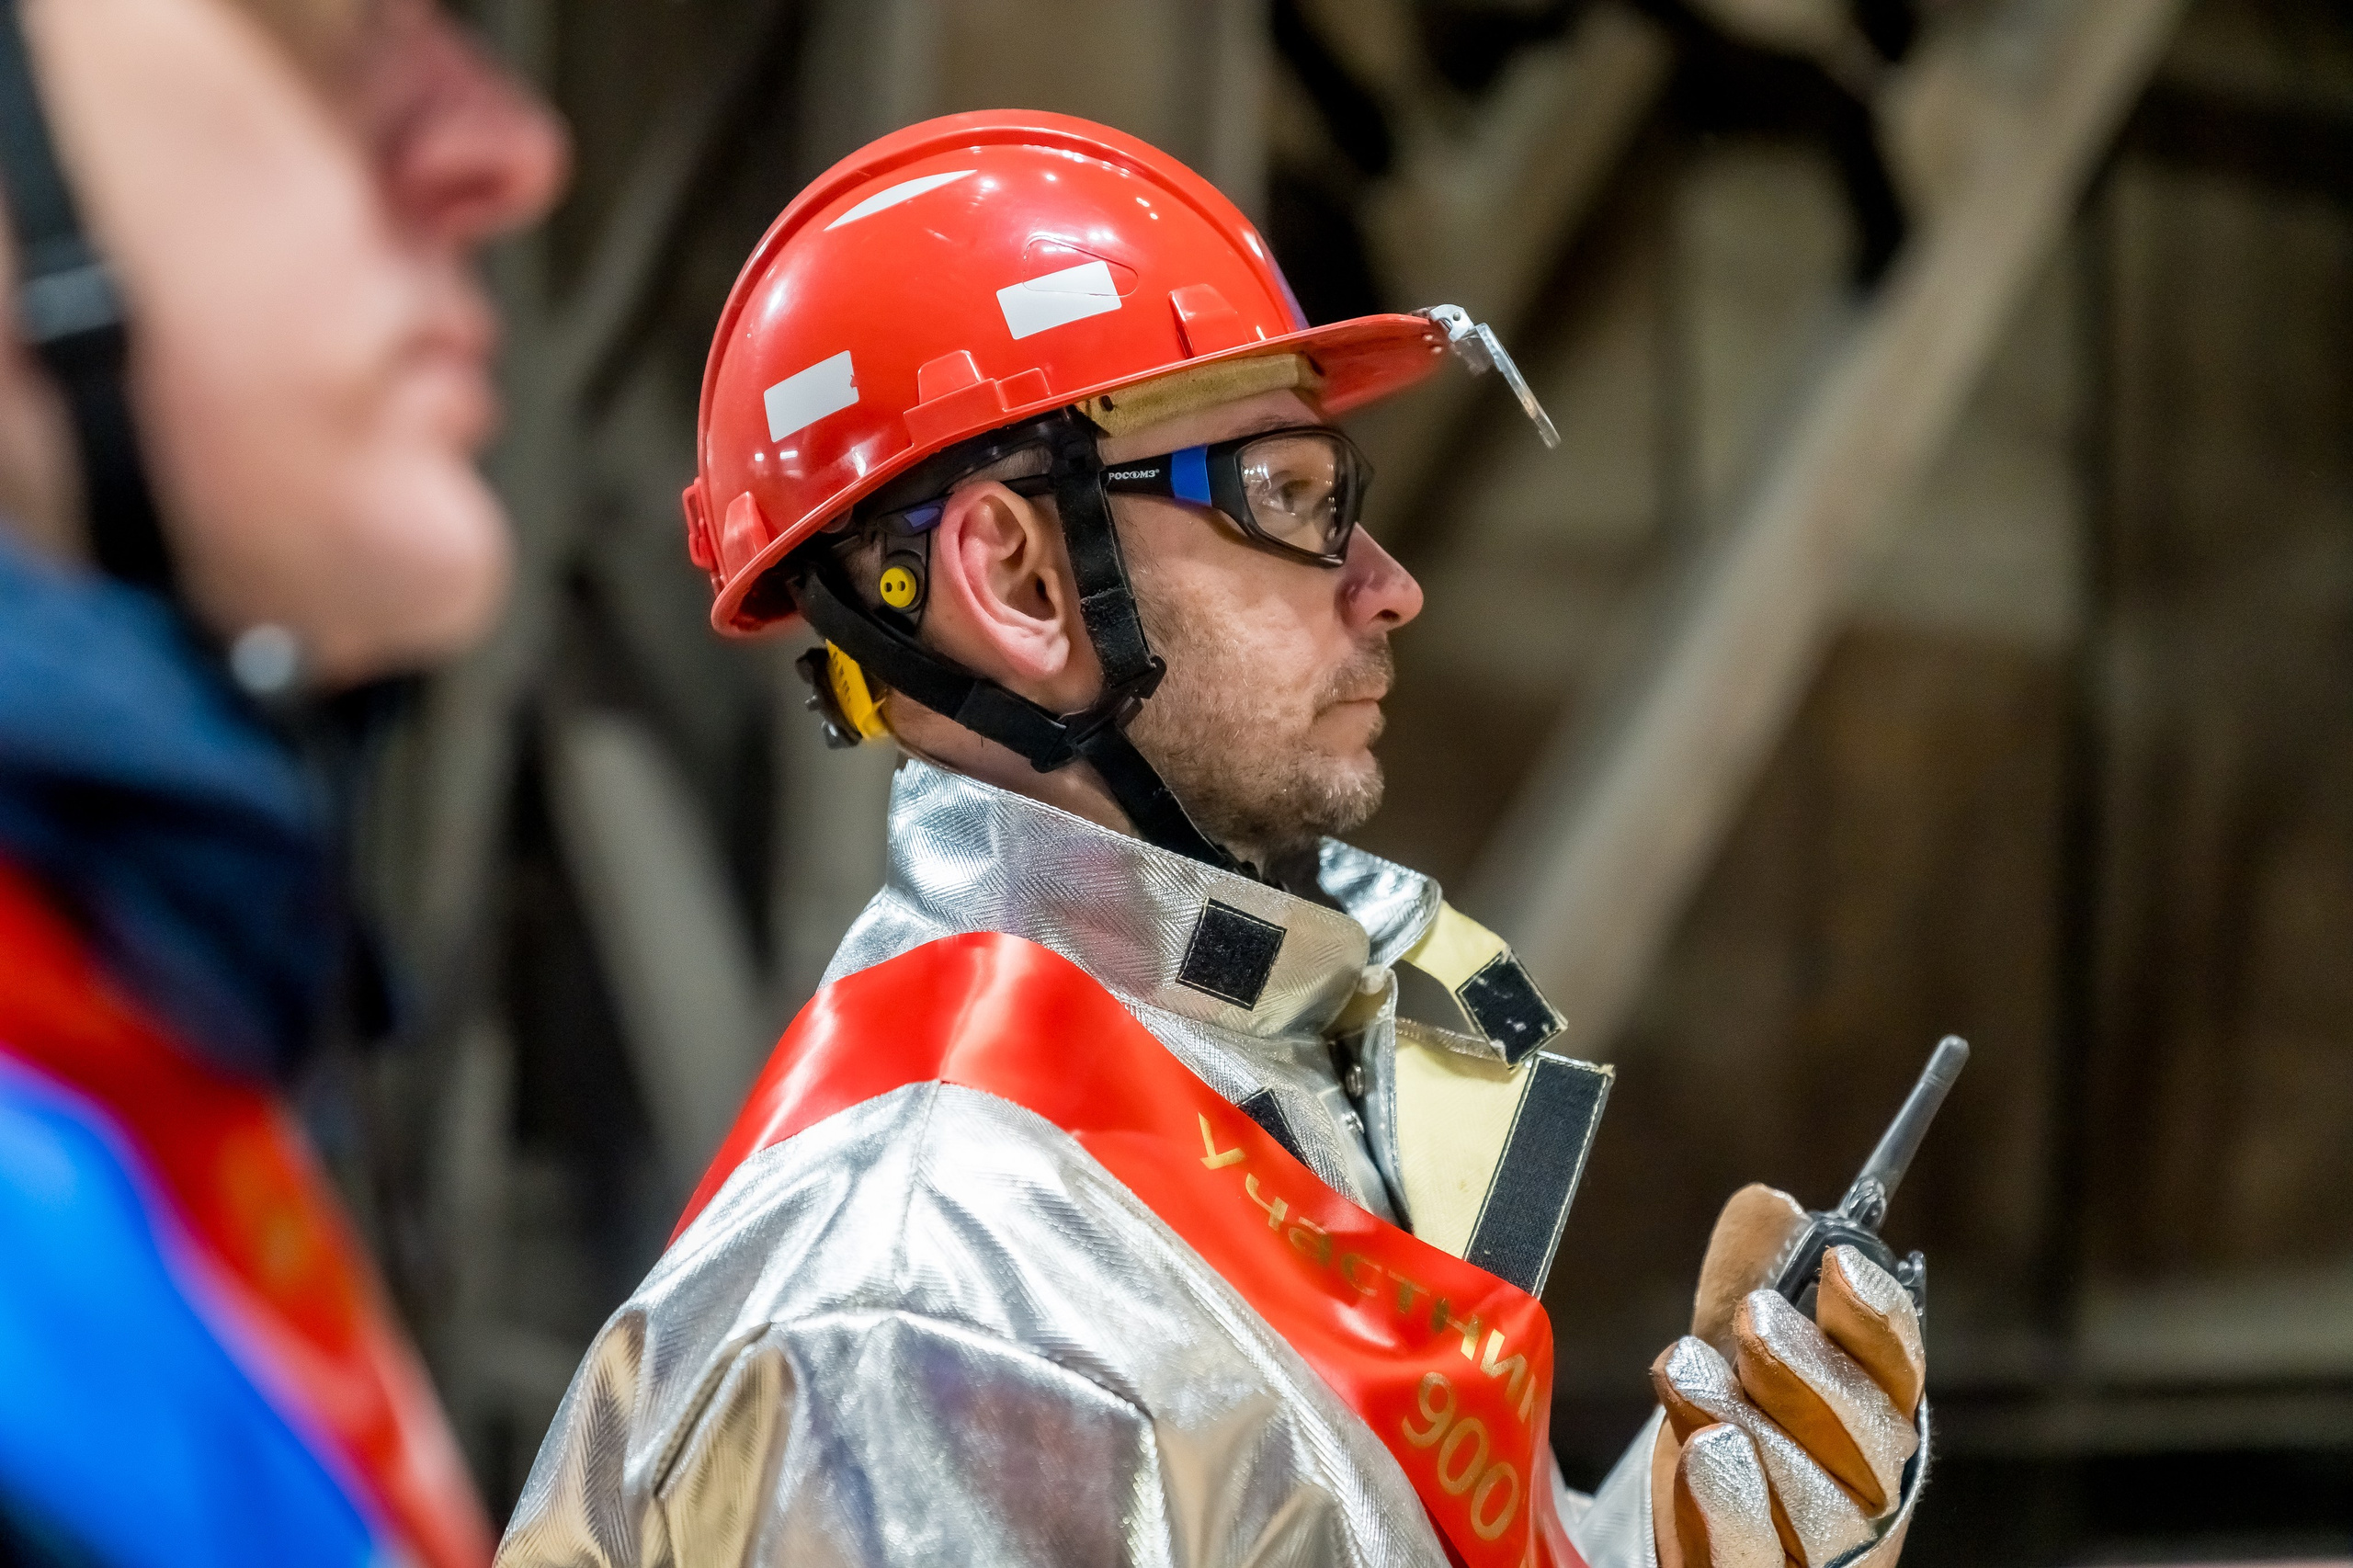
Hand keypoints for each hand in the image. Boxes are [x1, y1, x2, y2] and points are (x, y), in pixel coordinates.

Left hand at [1647, 1186, 1926, 1567]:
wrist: (1693, 1551)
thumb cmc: (1730, 1450)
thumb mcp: (1730, 1361)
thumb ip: (1745, 1283)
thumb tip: (1769, 1202)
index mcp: (1875, 1422)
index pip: (1897, 1366)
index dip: (1875, 1315)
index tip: (1840, 1263)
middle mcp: (1869, 1496)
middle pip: (1871, 1436)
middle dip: (1810, 1368)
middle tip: (1755, 1319)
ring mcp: (1826, 1557)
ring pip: (1819, 1504)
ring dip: (1751, 1427)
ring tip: (1690, 1377)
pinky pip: (1756, 1561)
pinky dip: (1732, 1506)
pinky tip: (1706, 1451)